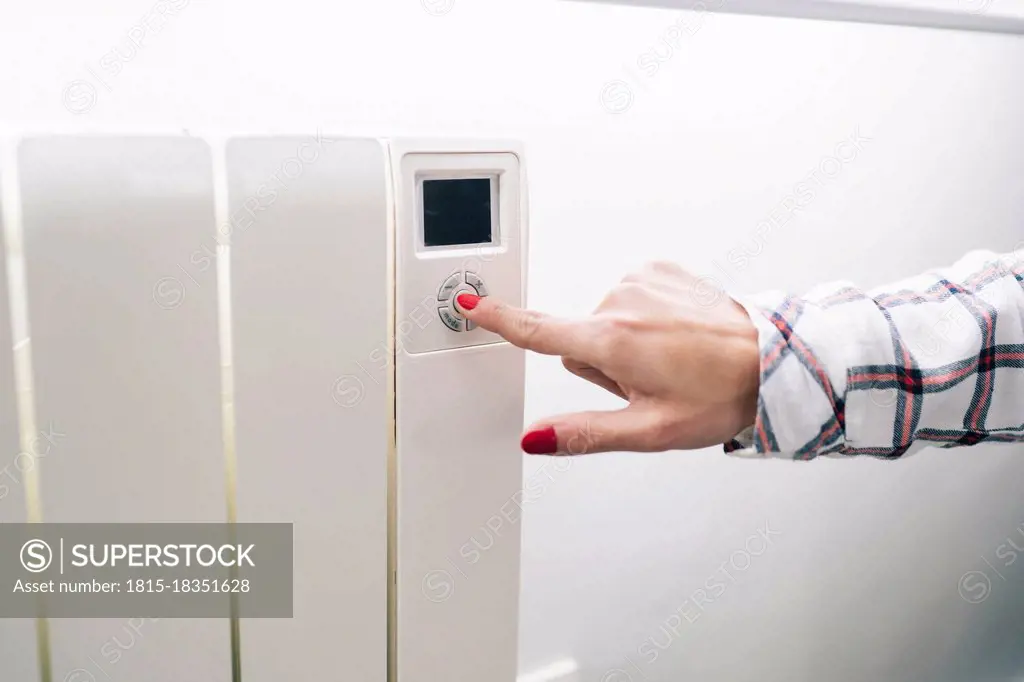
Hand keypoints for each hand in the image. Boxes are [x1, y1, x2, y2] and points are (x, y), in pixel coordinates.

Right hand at [455, 261, 759, 454]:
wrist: (772, 359)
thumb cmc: (720, 395)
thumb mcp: (650, 430)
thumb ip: (584, 433)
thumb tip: (535, 438)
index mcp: (613, 341)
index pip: (539, 331)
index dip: (500, 320)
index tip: (470, 301)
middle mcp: (622, 301)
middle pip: (579, 338)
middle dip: (602, 362)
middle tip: (647, 381)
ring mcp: (643, 281)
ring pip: (605, 319)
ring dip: (627, 341)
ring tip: (670, 359)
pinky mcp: (661, 269)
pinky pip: (631, 298)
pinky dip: (646, 318)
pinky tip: (676, 335)